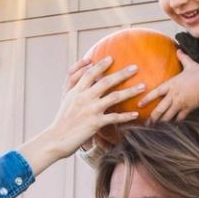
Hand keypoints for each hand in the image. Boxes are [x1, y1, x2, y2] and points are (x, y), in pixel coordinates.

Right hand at [17, 58, 146, 173]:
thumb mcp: (65, 100)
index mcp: (76, 91)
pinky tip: (136, 114)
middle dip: (122, 73)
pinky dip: (126, 116)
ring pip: (114, 97)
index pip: (89, 73)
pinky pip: (114, 117)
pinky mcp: (95, 123)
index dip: (100, 65)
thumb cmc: (61, 121)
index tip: (111, 58)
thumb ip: (74, 87)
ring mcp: (90, 110)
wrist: (55, 139)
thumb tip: (85, 75)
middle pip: (105, 81)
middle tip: (135, 68)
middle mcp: (83, 98)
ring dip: (130, 91)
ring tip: (143, 87)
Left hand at [141, 50, 198, 122]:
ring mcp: (180, 104)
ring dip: (161, 121)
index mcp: (172, 84)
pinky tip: (172, 125)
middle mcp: (174, 96)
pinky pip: (179, 118)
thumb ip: (183, 58)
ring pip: (168, 116)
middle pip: (160, 108)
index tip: (139, 104)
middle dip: (152, 117)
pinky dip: (175, 122)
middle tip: (146, 123)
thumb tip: (178, 50)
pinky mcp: (188, 109)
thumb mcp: (191, 65)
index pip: (156, 92)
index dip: (147, 99)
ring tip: (156, 126)